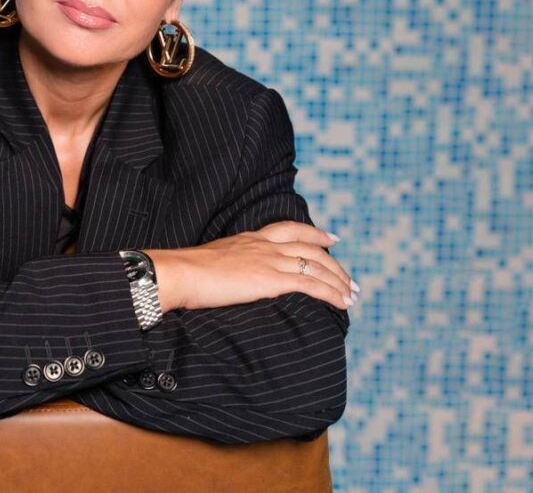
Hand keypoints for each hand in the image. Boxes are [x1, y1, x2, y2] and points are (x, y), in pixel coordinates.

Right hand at [147, 221, 358, 312]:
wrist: (181, 273)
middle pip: (312, 248)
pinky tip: (342, 303)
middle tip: (349, 280)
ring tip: (352, 295)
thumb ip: (231, 264)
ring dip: (339, 282)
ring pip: (317, 266)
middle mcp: (265, 245)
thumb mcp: (215, 260)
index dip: (314, 233)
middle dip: (335, 265)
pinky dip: (331, 293)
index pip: (290, 229)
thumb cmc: (188, 272)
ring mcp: (269, 261)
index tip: (331, 239)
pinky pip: (311, 285)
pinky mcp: (271, 280)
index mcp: (251, 238)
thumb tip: (232, 276)